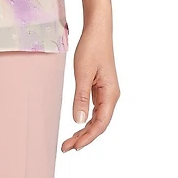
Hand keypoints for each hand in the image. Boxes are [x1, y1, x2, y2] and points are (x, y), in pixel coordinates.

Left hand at [61, 22, 119, 151]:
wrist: (97, 30)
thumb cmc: (91, 48)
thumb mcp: (82, 73)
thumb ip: (81, 98)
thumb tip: (79, 121)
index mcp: (110, 94)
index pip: (100, 124)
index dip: (88, 137)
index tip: (74, 147)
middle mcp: (111, 95)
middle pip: (99, 123)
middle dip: (84, 137)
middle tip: (66, 147)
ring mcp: (106, 91)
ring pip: (96, 117)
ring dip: (84, 129)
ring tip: (69, 139)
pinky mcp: (100, 86)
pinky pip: (94, 108)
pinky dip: (85, 117)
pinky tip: (78, 123)